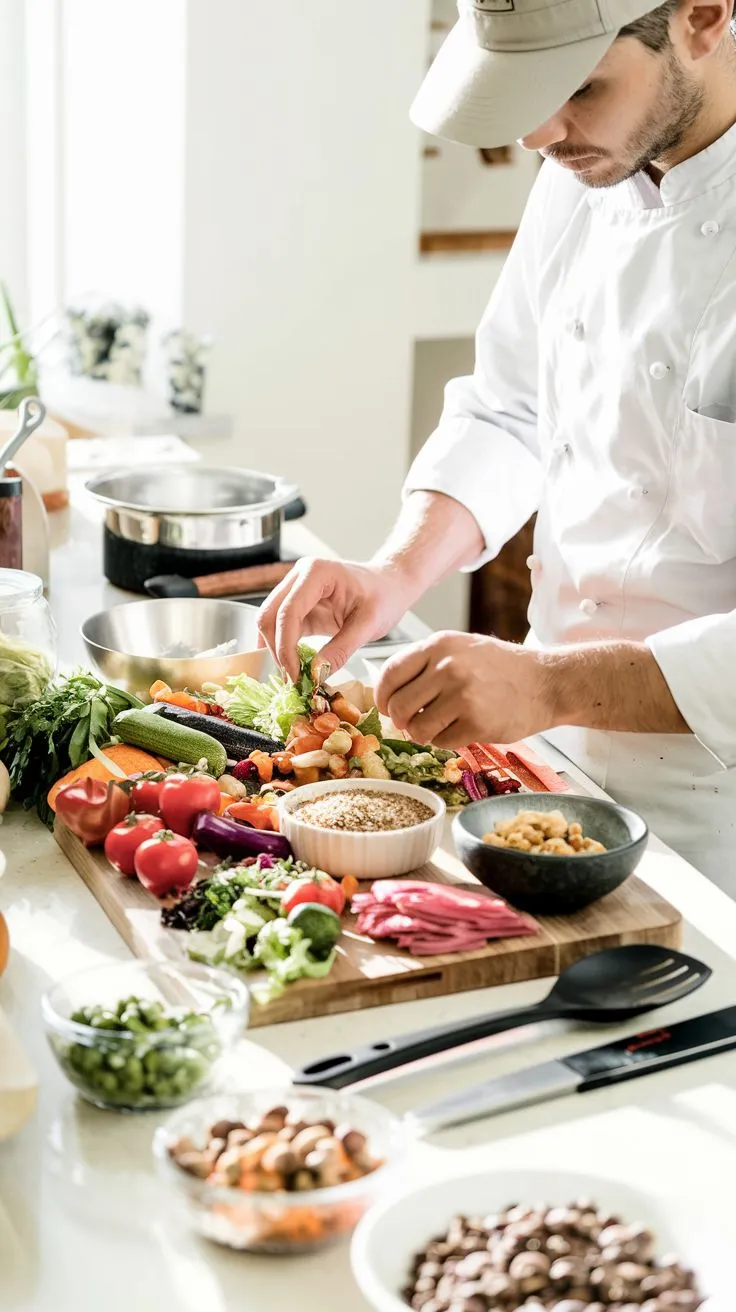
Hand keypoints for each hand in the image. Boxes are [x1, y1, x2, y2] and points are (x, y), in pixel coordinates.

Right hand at [257, 558, 413, 682]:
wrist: (390, 585)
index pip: (288, 612)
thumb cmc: (384, 597)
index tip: (294, 675)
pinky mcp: (297, 605)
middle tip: (292, 680)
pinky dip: (282, 647)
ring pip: (268, 623)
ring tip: (293, 676)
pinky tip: (293, 666)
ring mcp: (295, 589)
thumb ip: (341, 649)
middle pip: (269, 616)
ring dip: (276, 650)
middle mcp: (299, 577)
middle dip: (276, 650)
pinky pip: (280, 628)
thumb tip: (314, 674)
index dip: (285, 646)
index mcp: (316, 573)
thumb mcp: (369, 625)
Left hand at [375, 631, 549, 747]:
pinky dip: (447, 741)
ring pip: (417, 729)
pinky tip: (462, 729)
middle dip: (402, 721)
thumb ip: (426, 664)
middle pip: (398, 706)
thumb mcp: (461, 648)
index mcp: (439, 645)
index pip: (390, 674)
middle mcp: (447, 667)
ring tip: (441, 726)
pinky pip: (442, 742)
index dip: (382, 696)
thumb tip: (388, 693)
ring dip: (424, 734)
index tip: (387, 707)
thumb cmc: (502, 668)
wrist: (547, 682)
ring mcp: (462, 695)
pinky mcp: (476, 722)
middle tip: (414, 722)